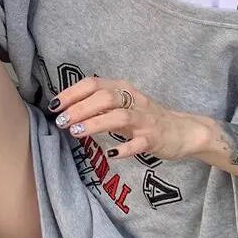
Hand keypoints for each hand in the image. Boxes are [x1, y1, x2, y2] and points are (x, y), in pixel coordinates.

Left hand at [48, 75, 207, 160]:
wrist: (183, 131)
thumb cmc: (144, 118)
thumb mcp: (121, 105)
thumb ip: (97, 104)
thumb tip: (64, 109)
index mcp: (122, 89)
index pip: (94, 84)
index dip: (72, 93)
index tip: (55, 106)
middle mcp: (133, 100)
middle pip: (105, 97)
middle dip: (80, 108)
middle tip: (61, 121)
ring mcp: (145, 120)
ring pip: (119, 116)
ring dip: (95, 123)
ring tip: (76, 132)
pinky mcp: (154, 139)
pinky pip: (138, 143)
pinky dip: (124, 148)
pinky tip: (110, 153)